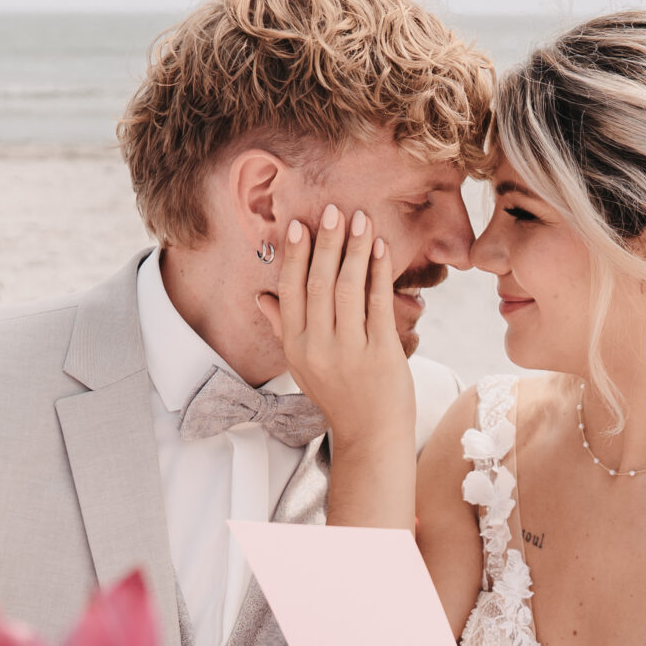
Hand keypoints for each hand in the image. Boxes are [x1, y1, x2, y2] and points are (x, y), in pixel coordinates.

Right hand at [257, 203, 414, 457]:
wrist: (371, 435)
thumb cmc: (338, 395)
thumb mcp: (302, 365)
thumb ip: (283, 328)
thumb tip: (262, 296)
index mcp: (295, 346)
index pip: (290, 290)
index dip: (294, 255)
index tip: (299, 224)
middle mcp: (319, 347)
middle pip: (318, 283)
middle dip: (326, 242)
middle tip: (334, 211)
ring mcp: (350, 350)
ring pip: (349, 288)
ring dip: (356, 249)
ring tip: (362, 220)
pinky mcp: (382, 352)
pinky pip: (379, 303)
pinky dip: (380, 272)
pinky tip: (383, 248)